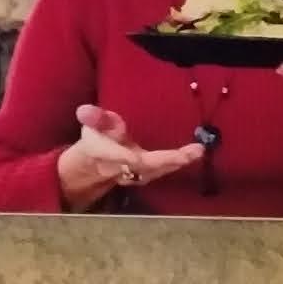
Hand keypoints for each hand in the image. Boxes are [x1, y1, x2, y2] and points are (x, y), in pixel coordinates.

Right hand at [57, 104, 203, 208]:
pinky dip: (180, 162)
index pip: (116, 157)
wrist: (96, 165)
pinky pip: (165, 169)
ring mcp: (137, 174)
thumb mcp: (92, 126)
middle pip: (145, 167)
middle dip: (166, 161)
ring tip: (198, 151)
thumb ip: (94, 118)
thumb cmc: (98, 139)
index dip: (125, 158)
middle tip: (189, 153)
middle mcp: (123, 167)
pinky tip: (196, 153)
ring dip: (178, 162)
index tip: (135, 158)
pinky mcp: (149, 174)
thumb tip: (84, 109)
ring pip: (158, 171)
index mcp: (106, 153)